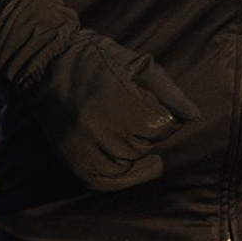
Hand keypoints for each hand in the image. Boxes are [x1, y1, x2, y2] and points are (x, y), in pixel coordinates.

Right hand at [25, 32, 198, 190]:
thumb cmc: (96, 58)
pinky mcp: (73, 161)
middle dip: (148, 132)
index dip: (164, 115)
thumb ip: (168, 91)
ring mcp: (85, 150)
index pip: (163, 126)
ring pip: (128, 166)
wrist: (46, 63)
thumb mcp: (137, 64)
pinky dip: (120, 176)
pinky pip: (105, 182)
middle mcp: (103, 132)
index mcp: (121, 104)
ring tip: (125, 130)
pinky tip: (124, 160)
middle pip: (146, 146)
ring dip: (134, 152)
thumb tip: (195, 117)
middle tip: (135, 114)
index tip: (153, 104)